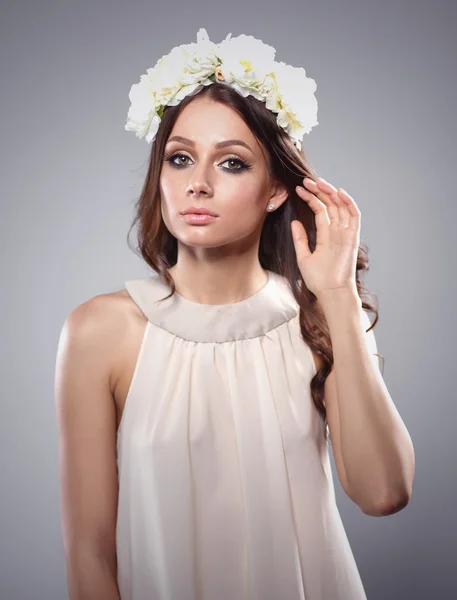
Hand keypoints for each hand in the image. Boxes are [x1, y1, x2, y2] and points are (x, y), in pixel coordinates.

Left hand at [291, 176, 360, 298]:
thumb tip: (294, 221)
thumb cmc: (318, 280)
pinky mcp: (353, 237)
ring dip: (331, 193)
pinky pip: (354, 216)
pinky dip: (348, 203)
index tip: (298, 189)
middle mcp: (337, 232)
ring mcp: (345, 233)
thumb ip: (300, 239)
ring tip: (319, 182)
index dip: (310, 198)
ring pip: (341, 206)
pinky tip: (338, 192)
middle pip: (330, 204)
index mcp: (326, 235)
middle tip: (306, 181)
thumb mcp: (303, 256)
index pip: (320, 210)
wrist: (330, 292)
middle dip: (319, 191)